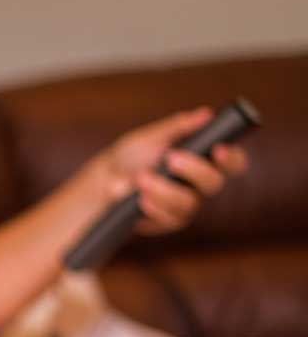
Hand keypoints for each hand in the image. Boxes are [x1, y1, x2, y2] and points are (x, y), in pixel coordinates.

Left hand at [98, 108, 248, 234]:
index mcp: (203, 160)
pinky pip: (170, 219)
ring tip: (140, 178)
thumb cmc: (132, 155)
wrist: (104, 180)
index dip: (232, 157)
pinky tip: (140, 200)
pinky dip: (154, 207)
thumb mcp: (152, 136)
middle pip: (214, 183)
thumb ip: (178, 126)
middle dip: (193, 170)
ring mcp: (186, 205)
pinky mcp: (169, 221)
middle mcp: (200, 185)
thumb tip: (205, 114)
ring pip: (189, 203)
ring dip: (164, 190)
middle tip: (170, 158)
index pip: (233, 162)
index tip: (218, 148)